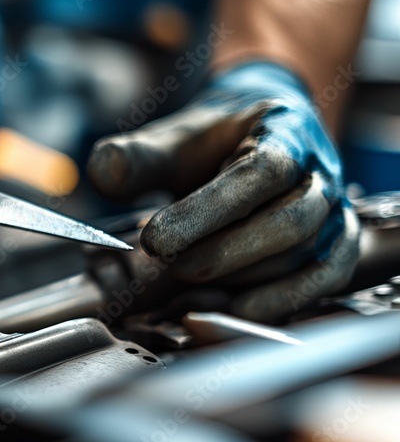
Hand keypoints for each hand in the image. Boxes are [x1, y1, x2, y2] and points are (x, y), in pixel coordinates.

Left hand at [88, 61, 359, 320]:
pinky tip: (228, 310)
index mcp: (284, 131)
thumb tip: (105, 169)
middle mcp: (320, 174)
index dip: (207, 210)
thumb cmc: (214, 142)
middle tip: (169, 266)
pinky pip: (321, 283)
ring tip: (187, 292)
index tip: (154, 239)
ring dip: (242, 283)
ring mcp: (334, 214)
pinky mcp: (336, 249)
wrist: (256, 138)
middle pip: (288, 223)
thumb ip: (136, 155)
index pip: (259, 172)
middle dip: (222, 254)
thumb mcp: (172, 138)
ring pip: (304, 258)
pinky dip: (276, 303)